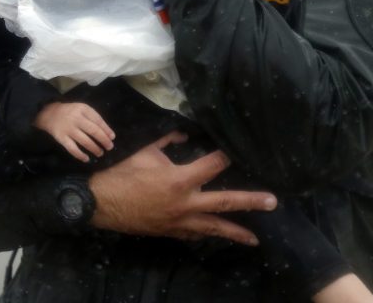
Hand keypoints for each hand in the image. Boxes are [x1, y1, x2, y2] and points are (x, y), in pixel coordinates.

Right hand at [33, 101, 115, 161]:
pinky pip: (72, 148)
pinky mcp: (61, 138)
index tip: (112, 137)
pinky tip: (86, 159)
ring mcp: (68, 129)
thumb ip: (93, 118)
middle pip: (93, 131)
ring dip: (94, 148)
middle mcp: (76, 118)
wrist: (49, 113)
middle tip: (109, 147)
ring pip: (84, 141)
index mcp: (83, 109)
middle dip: (103, 140)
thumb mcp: (82, 109)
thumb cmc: (71, 112)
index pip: (98, 120)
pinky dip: (80, 155)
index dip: (107, 130)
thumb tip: (108, 133)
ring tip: (100, 153)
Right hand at [88, 131, 276, 245]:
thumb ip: (170, 141)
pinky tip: (219, 235)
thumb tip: (185, 133)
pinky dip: (208, 234)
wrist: (99, 204)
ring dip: (236, 232)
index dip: (227, 156)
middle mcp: (185, 203)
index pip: (214, 165)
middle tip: (272, 202)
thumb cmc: (122, 174)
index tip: (239, 150)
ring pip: (214, 227)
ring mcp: (179, 222)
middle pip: (225, 202)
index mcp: (180, 180)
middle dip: (250, 201)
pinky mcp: (171, 232)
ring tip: (256, 238)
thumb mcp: (147, 151)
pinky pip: (194, 235)